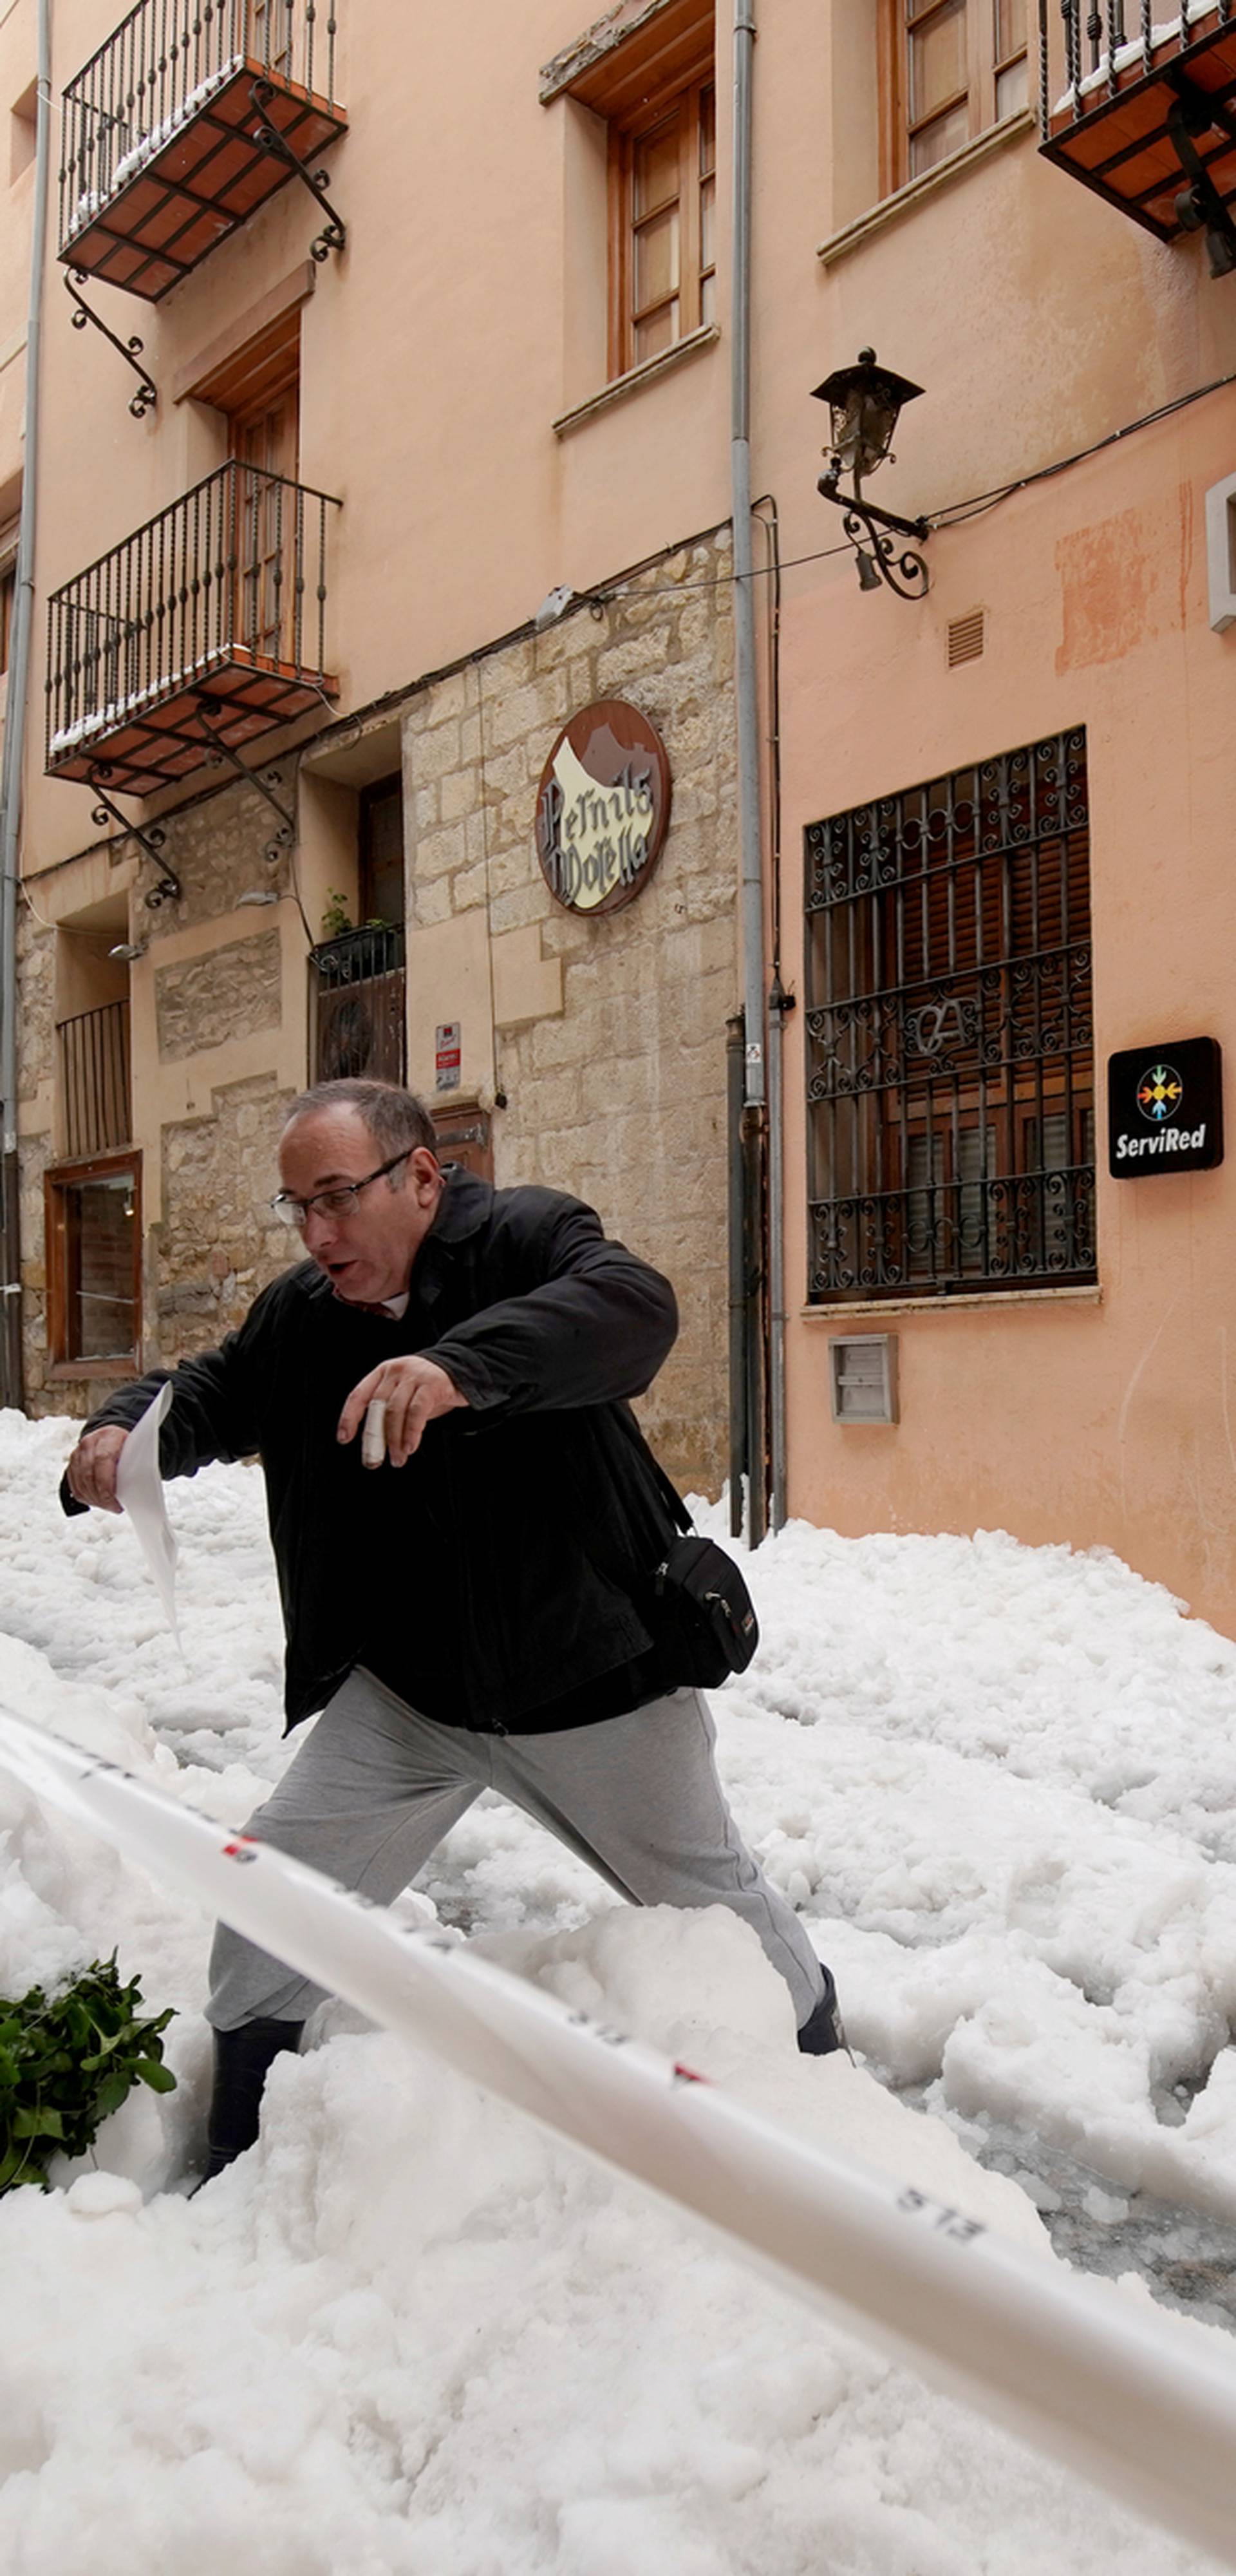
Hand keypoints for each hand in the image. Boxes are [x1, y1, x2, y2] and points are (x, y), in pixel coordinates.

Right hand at [65, 1425, 128, 1513]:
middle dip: (101, 1496)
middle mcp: (89, 1444)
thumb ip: (133, 1464)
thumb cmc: (124, 1445)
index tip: (114, 1499)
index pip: (102, 1460)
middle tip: (114, 1506)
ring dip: (94, 1499)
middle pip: (89, 1474)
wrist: (110, 1437)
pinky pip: (75, 1487)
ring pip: (81, 1483)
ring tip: (108, 1505)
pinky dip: (86, 1498)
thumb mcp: (134, 1449)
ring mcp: (77, 1454)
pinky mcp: (71, 1466)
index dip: (106, 1483)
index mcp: (107, 1437)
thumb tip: (137, 1485)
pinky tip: (97, 1501)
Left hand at [337, 1355, 467, 1467]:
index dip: (349, 1417)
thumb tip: (375, 1444)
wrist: (463, 1370)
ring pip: (395, 1411)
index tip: (344, 1438)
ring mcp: (414, 1375)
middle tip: (373, 1461)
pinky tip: (410, 1447)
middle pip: (377, 1407)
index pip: (358, 1395)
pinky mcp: (432, 1384)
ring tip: (397, 1459)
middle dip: (373, 1437)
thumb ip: (389, 1411)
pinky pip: (416, 1411)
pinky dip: (411, 1432)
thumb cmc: (428, 1388)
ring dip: (394, 1440)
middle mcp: (395, 1371)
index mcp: (382, 1373)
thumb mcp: (404, 1394)